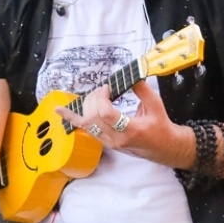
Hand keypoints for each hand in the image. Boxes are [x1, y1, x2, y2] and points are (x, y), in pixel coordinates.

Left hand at [55, 82, 193, 168]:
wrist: (164, 147)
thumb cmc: (161, 127)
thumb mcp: (156, 105)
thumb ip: (142, 89)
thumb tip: (129, 75)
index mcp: (131, 130)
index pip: (106, 114)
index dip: (102, 97)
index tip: (108, 86)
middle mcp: (117, 139)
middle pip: (94, 117)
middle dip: (94, 98)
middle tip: (103, 89)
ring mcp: (109, 143)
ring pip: (87, 123)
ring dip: (86, 105)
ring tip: (94, 95)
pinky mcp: (105, 142)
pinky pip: (85, 129)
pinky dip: (72, 118)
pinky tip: (59, 111)